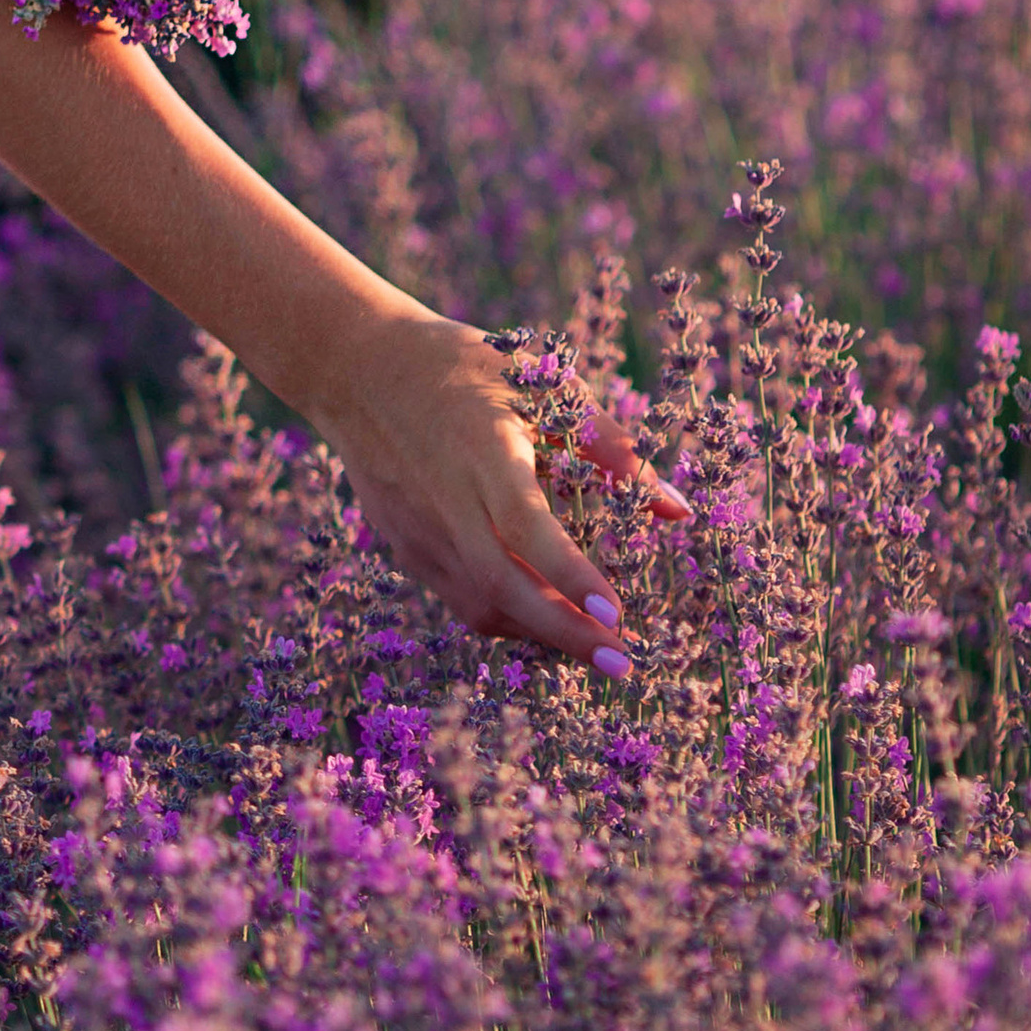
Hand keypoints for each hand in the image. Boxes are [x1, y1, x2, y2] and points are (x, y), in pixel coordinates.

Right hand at [304, 303, 688, 672]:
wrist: (354, 365)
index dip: (571, 574)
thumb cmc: (461, 365)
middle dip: (566, 634)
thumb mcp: (541, 382)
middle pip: (502, 586)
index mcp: (481, 449)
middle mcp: (445, 499)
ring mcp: (417, 529)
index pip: (526, 526)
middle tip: (623, 665)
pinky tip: (543, 614)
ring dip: (539, 633)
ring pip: (480, 604)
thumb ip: (610, 447)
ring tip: (594, 645)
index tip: (618, 615)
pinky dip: (506, 615)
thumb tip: (676, 511)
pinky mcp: (403, 545)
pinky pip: (460, 597)